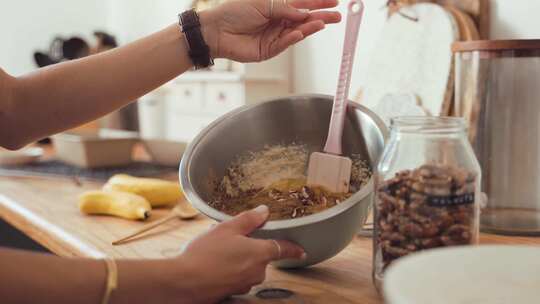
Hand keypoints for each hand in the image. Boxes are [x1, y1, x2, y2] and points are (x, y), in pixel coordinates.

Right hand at [177, 205, 304, 302]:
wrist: (184, 282)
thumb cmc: (205, 254)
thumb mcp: (227, 228)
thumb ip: (249, 219)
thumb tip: (264, 211)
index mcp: (260, 254)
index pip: (284, 249)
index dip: (293, 249)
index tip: (301, 250)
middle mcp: (257, 272)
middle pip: (262, 257)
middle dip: (250, 248)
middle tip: (230, 239)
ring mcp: (244, 285)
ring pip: (248, 268)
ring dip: (238, 260)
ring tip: (216, 252)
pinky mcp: (232, 293)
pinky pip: (236, 278)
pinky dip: (229, 271)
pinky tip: (213, 265)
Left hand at [199, 0, 340, 61]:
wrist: (217, 30)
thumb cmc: (235, 11)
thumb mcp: (263, 3)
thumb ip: (285, 8)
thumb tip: (304, 12)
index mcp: (276, 6)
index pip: (302, 4)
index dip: (318, 2)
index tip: (335, 1)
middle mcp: (278, 21)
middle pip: (304, 19)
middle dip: (321, 16)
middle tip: (337, 16)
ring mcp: (274, 36)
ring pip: (297, 32)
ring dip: (310, 27)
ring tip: (323, 22)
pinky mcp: (269, 50)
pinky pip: (284, 43)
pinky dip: (293, 38)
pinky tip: (301, 32)